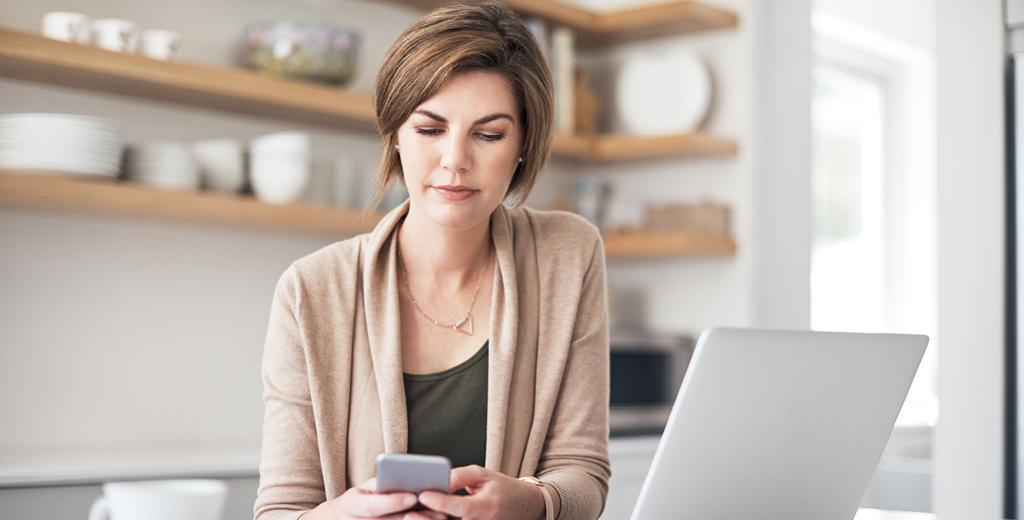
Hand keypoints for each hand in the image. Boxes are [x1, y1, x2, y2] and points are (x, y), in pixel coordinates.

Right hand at [325, 477, 446, 519]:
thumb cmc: (360, 500)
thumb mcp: (364, 488)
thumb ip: (382, 484)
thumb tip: (409, 477)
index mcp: (350, 505)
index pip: (371, 506)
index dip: (392, 502)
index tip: (413, 496)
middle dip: (413, 517)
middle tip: (437, 511)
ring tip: (439, 517)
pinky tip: (426, 519)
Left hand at [417, 465, 544, 519]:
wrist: (523, 506)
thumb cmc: (501, 488)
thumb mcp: (484, 474)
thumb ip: (460, 476)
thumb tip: (438, 480)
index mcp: (487, 507)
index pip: (461, 506)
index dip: (441, 501)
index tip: (423, 494)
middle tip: (409, 512)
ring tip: (411, 517)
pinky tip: (424, 518)